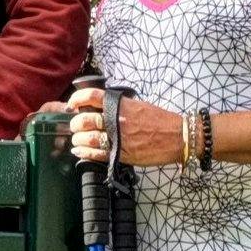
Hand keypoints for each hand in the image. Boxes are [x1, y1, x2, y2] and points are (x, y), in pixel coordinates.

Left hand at [52, 84, 180, 167]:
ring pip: (87, 138)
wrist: (178, 137)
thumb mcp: (138, 105)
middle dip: (76, 124)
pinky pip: (96, 154)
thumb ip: (119, 107)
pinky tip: (79, 150)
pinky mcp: (121, 154)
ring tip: (77, 139)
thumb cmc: (161, 121)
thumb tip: (100, 109)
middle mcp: (117, 120)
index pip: (92, 96)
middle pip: (85, 120)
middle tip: (76, 125)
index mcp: (121, 105)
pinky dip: (84, 152)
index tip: (72, 105)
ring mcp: (118, 138)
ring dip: (78, 139)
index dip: (77, 100)